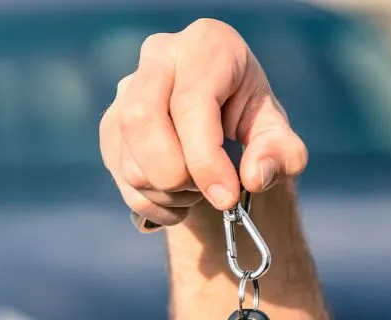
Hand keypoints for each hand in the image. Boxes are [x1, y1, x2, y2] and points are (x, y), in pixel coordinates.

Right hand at [99, 19, 307, 230]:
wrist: (217, 112)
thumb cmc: (247, 115)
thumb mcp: (276, 130)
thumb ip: (281, 152)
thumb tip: (254, 177)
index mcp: (204, 45)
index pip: (190, 103)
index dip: (205, 159)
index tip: (225, 197)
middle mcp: (157, 58)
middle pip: (141, 120)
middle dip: (174, 175)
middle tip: (207, 193)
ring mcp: (125, 92)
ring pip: (129, 158)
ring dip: (167, 193)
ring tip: (198, 190)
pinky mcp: (110, 125)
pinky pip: (122, 178)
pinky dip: (153, 203)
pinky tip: (178, 198)